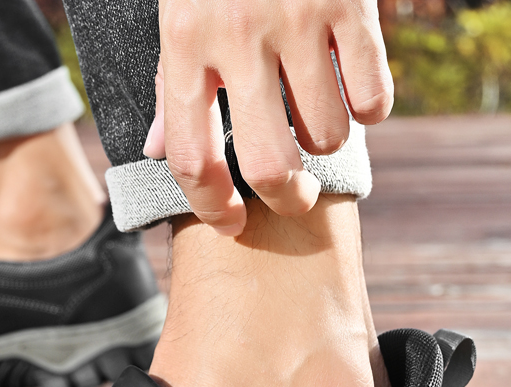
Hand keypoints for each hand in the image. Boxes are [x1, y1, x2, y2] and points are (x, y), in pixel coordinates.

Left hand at [142, 0, 392, 235]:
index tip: (232, 222)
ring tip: (313, 117)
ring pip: (327, 134)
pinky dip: (368, 110)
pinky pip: (374, 96)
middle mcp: (238, 37)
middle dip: (287, 198)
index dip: (212, 207)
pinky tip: (351, 90)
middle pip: (269, 164)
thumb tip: (156, 151)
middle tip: (294, 196)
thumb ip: (169, 87)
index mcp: (185, 46)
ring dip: (325, 143)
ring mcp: (298, 18)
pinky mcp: (351, 2)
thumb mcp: (177, 19)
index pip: (190, 158)